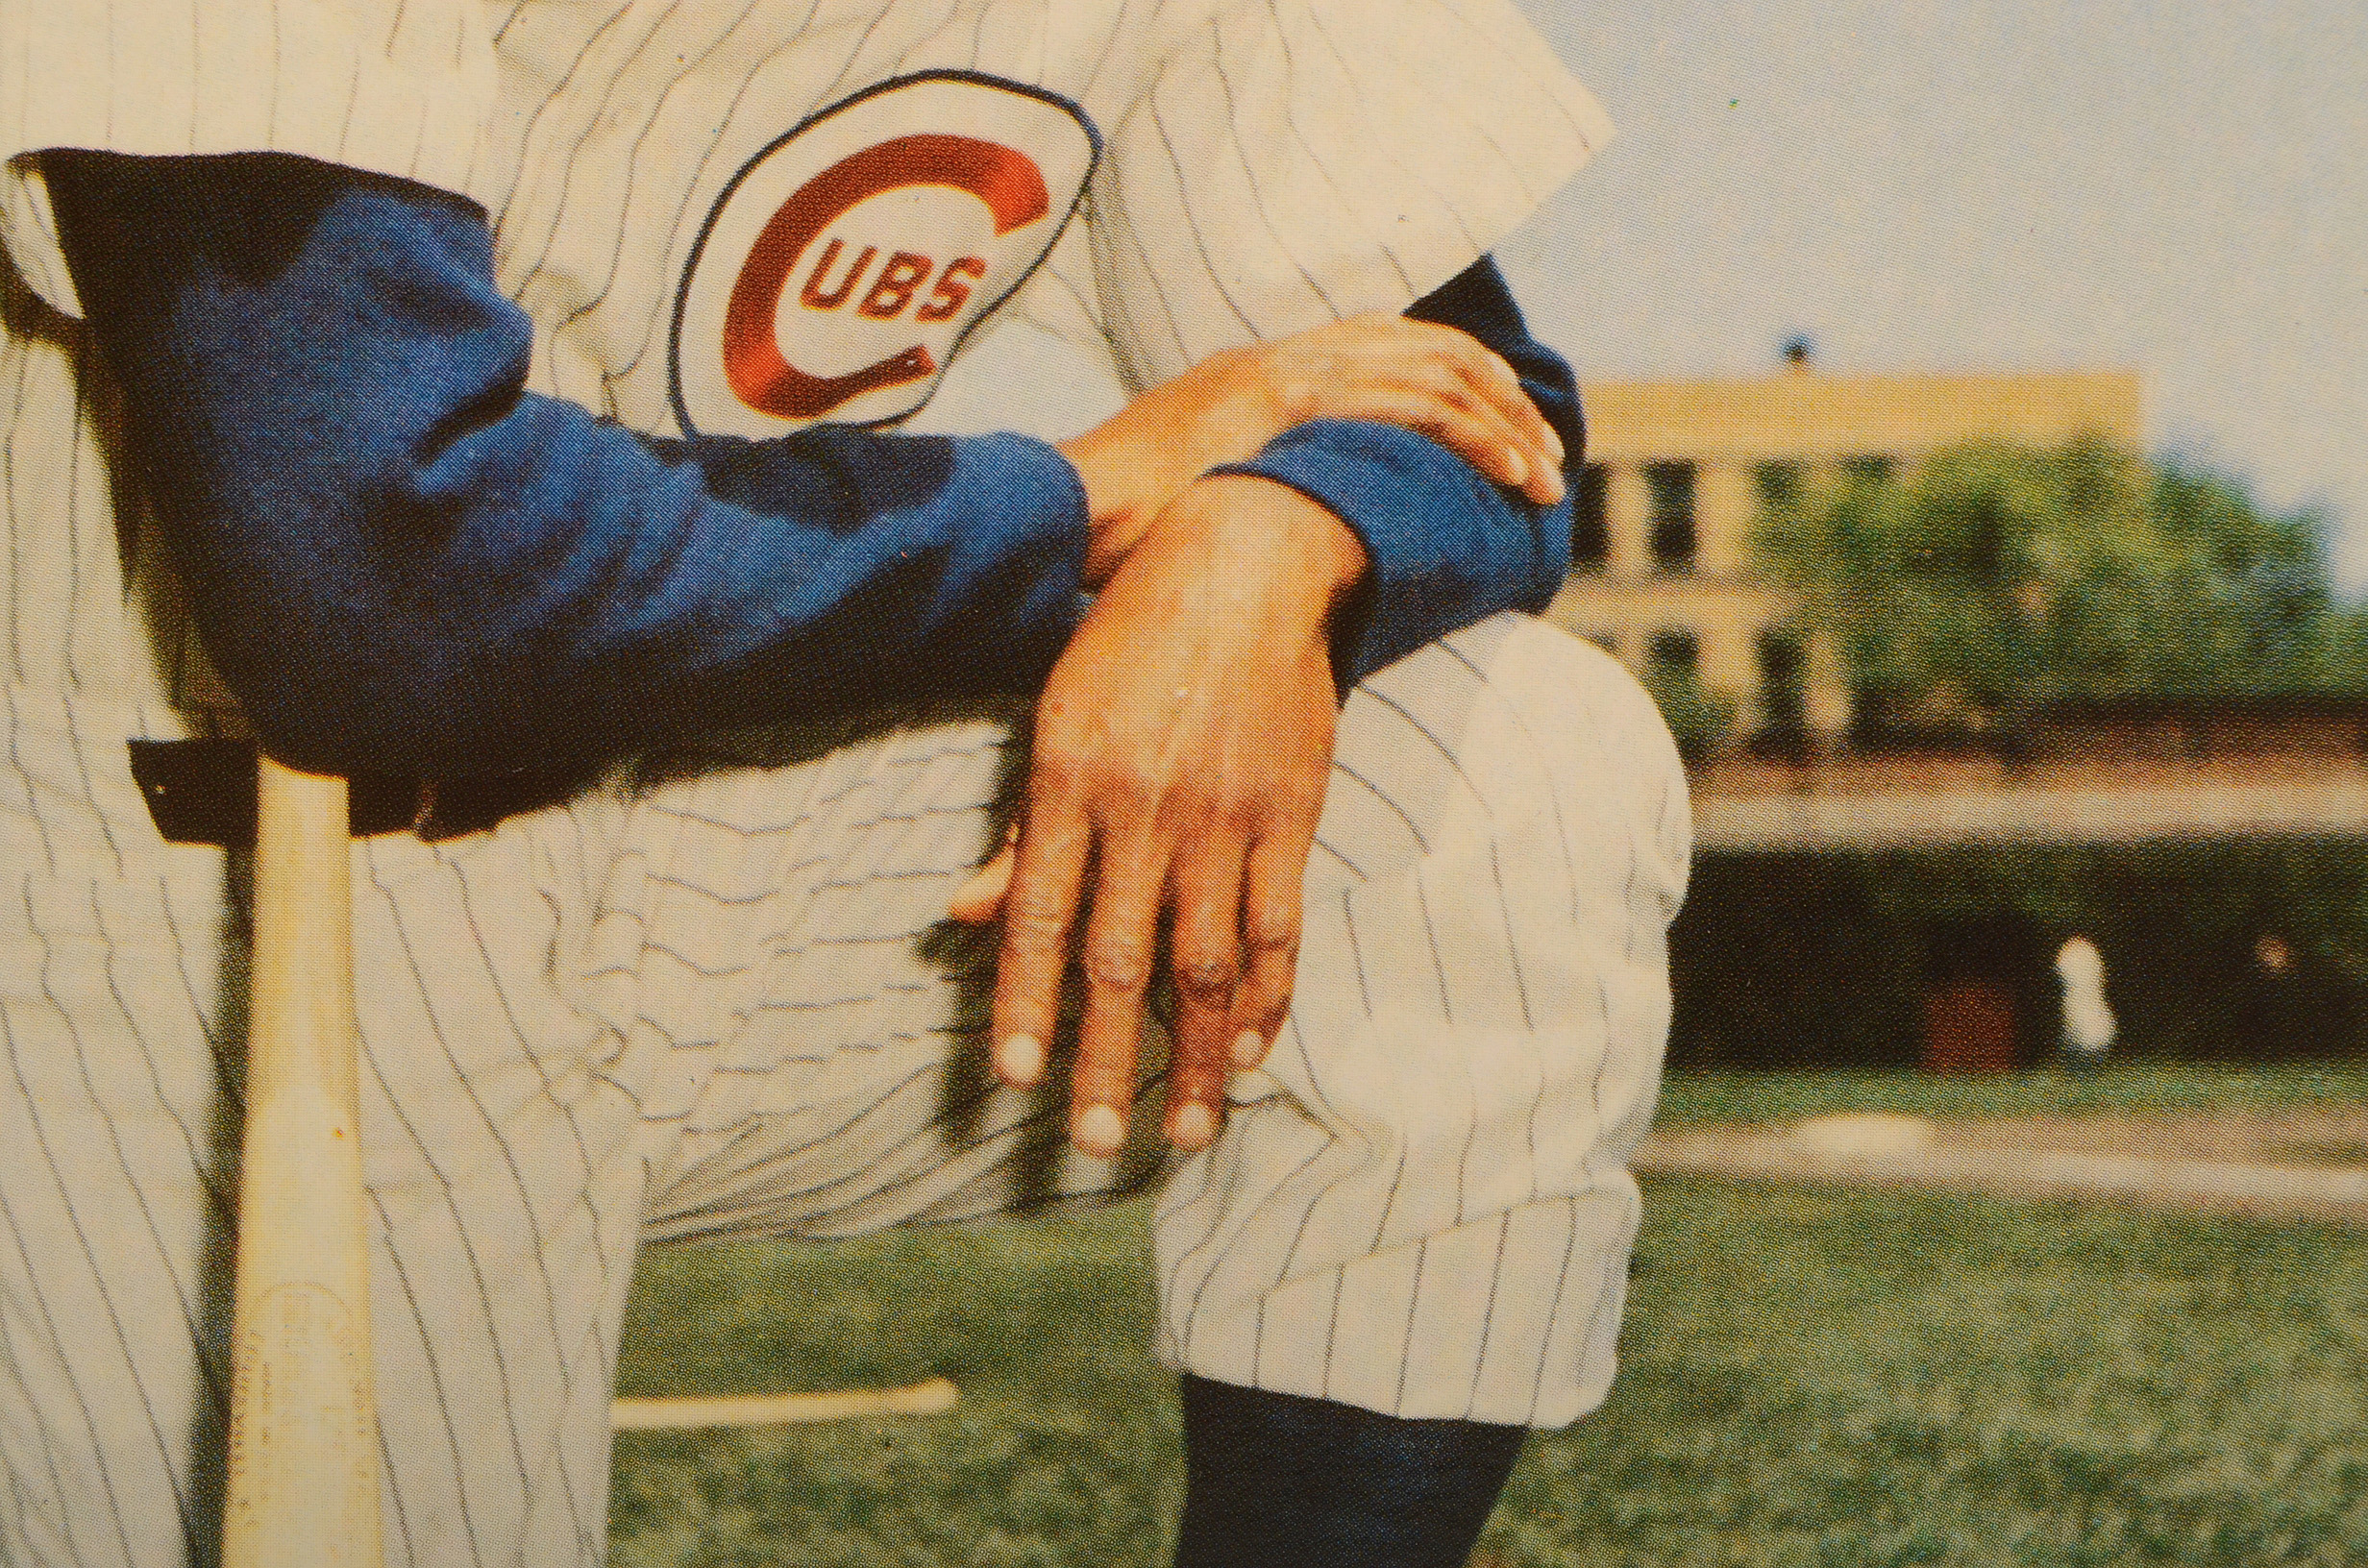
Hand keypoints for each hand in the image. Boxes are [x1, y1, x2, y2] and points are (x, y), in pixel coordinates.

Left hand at [955, 476, 1361, 1154]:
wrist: (1245, 564)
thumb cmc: (1132, 640)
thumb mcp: (1055, 715)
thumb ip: (1021, 826)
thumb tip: (966, 912)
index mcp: (1071, 782)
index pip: (1041, 919)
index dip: (1025, 1005)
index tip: (1013, 1080)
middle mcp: (1145, 810)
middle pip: (1122, 962)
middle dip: (1105, 1061)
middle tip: (1089, 1142)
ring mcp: (1223, 817)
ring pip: (1208, 964)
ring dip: (1197, 1057)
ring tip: (1187, 1132)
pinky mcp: (1288, 814)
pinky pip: (1279, 925)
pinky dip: (1270, 996)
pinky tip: (1254, 1052)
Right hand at [1058, 313, 1563, 584]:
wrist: (1061, 518)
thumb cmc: (1111, 540)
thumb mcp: (1194, 508)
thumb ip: (1247, 505)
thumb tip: (1284, 552)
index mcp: (1256, 377)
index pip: (1380, 348)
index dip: (1454, 379)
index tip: (1501, 428)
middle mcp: (1277, 358)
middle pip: (1423, 350)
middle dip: (1497, 400)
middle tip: (1545, 455)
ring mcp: (1283, 371)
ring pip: (1435, 374)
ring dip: (1504, 427)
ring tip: (1545, 478)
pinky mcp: (1289, 400)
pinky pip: (1417, 407)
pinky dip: (1480, 438)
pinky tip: (1514, 475)